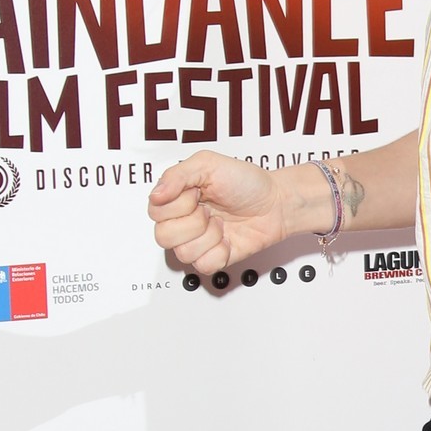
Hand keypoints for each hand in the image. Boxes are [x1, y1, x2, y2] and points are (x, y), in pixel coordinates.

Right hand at [147, 152, 308, 277]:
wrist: (275, 203)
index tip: (196, 193)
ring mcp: (198, 242)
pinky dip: (219, 252)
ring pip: (183, 253)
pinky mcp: (213, 258)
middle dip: (193, 222)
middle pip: (163, 236)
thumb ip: (176, 176)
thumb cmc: (246, 182)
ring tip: (221, 223)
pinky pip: (203, 265)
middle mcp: (184, 221)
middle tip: (210, 210)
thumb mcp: (208, 164)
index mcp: (177, 198)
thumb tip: (156, 195)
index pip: (155, 211)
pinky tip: (227, 239)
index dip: (178, 204)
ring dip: (209, 236)